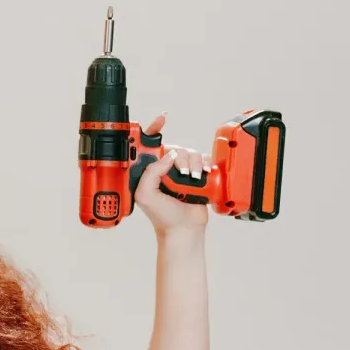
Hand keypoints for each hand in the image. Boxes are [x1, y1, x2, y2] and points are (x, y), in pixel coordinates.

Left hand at [135, 112, 208, 235]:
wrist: (184, 229)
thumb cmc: (162, 216)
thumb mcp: (146, 194)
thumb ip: (151, 173)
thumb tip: (167, 157)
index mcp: (148, 172)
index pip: (149, 146)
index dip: (153, 130)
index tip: (161, 119)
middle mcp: (164, 169)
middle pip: (173, 147)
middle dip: (178, 157)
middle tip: (180, 172)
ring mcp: (180, 172)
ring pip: (189, 153)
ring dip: (191, 165)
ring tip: (190, 180)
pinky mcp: (196, 176)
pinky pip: (202, 160)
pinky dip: (203, 166)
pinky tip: (200, 177)